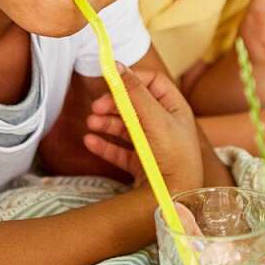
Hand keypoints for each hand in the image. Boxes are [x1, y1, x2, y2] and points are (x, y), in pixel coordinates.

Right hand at [83, 65, 202, 194]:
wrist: (175, 198)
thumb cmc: (173, 157)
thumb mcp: (155, 119)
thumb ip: (135, 93)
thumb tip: (118, 66)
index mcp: (175, 109)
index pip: (153, 83)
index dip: (131, 79)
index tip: (110, 80)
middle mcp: (165, 125)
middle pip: (135, 105)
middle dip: (113, 104)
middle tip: (96, 108)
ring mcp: (153, 146)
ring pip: (125, 128)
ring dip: (106, 123)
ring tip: (90, 124)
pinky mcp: (142, 165)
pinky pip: (120, 151)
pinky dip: (104, 145)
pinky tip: (90, 142)